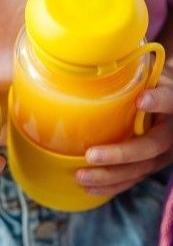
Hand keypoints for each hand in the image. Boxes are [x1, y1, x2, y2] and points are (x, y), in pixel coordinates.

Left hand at [76, 72, 172, 196]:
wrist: (171, 104)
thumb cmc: (154, 86)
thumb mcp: (151, 74)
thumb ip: (135, 73)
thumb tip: (100, 58)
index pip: (172, 101)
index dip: (159, 101)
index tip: (142, 99)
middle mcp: (171, 134)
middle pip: (149, 147)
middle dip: (119, 154)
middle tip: (91, 155)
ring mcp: (162, 154)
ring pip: (139, 170)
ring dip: (109, 176)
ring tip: (81, 176)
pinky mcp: (151, 165)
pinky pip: (132, 179)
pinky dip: (111, 185)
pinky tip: (89, 188)